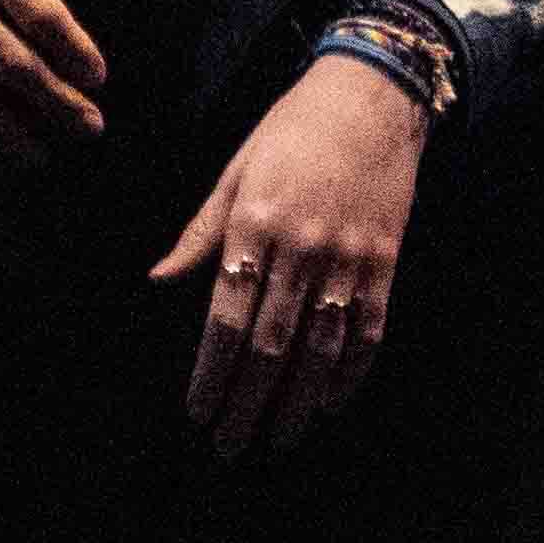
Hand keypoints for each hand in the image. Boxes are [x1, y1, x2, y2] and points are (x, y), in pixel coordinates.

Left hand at [160, 51, 429, 456]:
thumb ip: (200, 232)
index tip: (198, 412)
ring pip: (320, 347)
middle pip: (270, 344)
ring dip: (297, 401)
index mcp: (254, 223)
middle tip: (230, 446)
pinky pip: (369, 330)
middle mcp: (301, 247)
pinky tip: (330, 404)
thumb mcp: (235, 170)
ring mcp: (349, 258)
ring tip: (278, 440)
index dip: (211, 372)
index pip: (226, 317)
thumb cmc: (292, 130)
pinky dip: (351, 373)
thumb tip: (158, 281)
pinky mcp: (385, 261)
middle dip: (247, 402)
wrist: (374, 96)